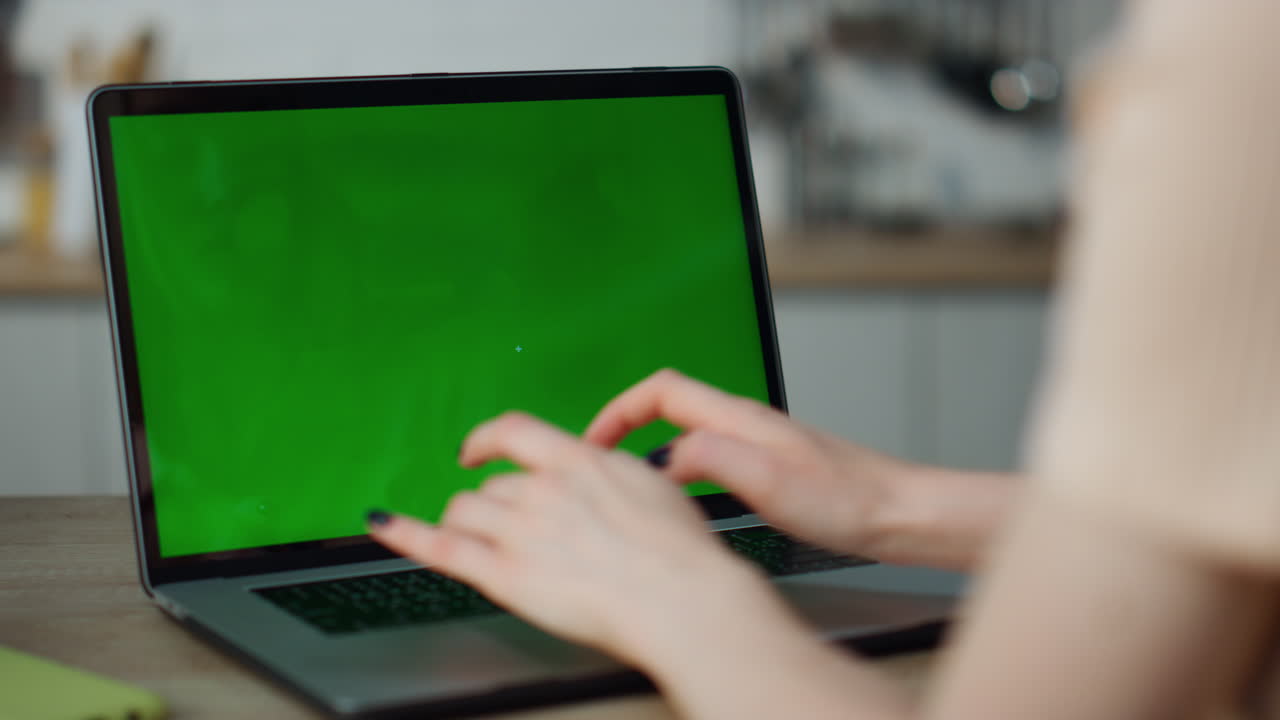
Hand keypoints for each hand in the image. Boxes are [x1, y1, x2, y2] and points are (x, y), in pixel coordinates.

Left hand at [367, 411, 785, 666]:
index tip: (477, 446)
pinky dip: (405, 534)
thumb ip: (612, 475)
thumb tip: (604, 472)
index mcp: (579, 461)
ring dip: (469, 523)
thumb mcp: (653, 487)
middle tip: (512, 529)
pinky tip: (382, 525)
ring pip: (466, 510)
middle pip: (491, 484)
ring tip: (485, 543)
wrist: (681, 598)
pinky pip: (441, 547)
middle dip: (495, 504)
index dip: (487, 437)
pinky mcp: (506, 575)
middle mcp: (542, 489)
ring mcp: (520, 531)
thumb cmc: (682, 553)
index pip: (514, 432)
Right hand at [585, 369, 970, 564]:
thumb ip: (711, 460)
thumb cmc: (849, 501)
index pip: (661, 390)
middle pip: (669, 406)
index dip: (619, 410)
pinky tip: (687, 507)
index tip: (594, 444)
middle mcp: (746, 422)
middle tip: (602, 467)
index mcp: (739, 418)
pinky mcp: (772, 467)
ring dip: (653, 452)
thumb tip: (662, 459)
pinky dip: (682, 473)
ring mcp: (759, 443)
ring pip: (688, 434)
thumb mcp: (770, 483)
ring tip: (633, 489)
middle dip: (626, 429)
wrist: (901, 513)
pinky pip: (709, 457)